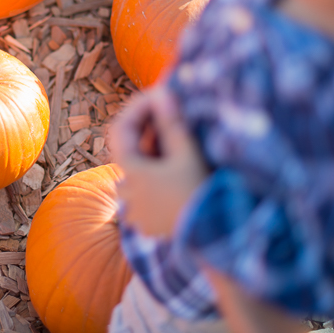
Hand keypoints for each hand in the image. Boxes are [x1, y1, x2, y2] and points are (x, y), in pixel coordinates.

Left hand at [109, 86, 207, 237]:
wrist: (212, 240)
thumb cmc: (198, 194)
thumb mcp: (187, 155)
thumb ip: (171, 123)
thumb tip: (162, 92)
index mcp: (130, 172)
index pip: (121, 129)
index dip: (137, 107)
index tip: (159, 94)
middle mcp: (126, 191)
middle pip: (129, 148)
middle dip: (147, 126)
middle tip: (169, 108)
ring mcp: (135, 208)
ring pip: (138, 167)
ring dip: (153, 147)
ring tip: (176, 132)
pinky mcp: (147, 219)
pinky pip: (145, 186)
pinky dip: (157, 169)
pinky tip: (176, 162)